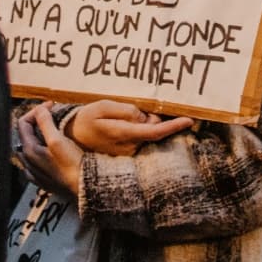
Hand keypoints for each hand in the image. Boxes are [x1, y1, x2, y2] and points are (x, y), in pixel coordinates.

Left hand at [17, 103, 81, 196]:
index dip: (37, 110)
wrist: (84, 187)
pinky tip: (51, 147)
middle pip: (26, 134)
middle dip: (37, 120)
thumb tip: (40, 110)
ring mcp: (36, 172)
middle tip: (52, 113)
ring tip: (53, 127)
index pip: (23, 123)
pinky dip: (42, 148)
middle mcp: (29, 162)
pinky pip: (38, 159)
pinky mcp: (46, 178)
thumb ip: (45, 124)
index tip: (51, 105)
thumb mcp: (57, 140)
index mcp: (29, 151)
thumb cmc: (72, 165)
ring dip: (40, 134)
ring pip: (32, 146)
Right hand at [67, 100, 193, 155]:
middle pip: (153, 130)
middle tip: (136, 108)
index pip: (154, 131)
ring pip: (146, 134)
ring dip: (143, 124)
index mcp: (123, 133)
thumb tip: (144, 116)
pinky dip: (138, 130)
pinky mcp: (125, 154)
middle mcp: (128, 147)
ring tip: (121, 117)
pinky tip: (125, 124)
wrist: (71, 136)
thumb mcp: (103, 106)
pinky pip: (139, 139)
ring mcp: (127, 153)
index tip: (189, 120)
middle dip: (152, 118)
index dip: (173, 126)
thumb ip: (126, 111)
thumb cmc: (87, 118)